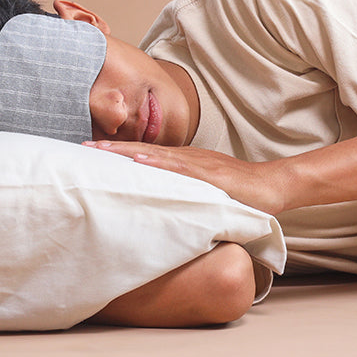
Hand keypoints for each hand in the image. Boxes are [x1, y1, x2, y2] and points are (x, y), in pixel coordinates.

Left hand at [84, 141, 289, 214]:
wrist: (273, 186)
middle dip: (113, 149)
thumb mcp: (205, 194)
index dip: (118, 152)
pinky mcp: (212, 175)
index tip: (91, 152)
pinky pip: (182, 167)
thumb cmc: (240, 192)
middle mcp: (188, 158)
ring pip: (157, 155)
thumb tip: (159, 210)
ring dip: (128, 152)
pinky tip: (141, 160)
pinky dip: (159, 163)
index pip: (145, 155)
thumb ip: (184, 196)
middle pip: (144, 150)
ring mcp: (200, 165)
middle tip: (83, 146)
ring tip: (102, 151)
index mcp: (185, 162)